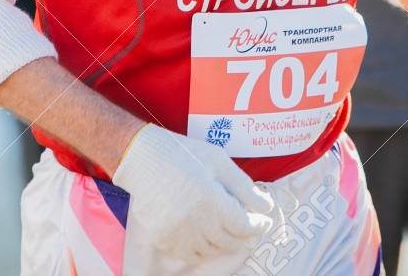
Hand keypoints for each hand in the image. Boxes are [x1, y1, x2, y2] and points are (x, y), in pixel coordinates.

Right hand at [112, 124, 274, 260]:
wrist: (141, 157)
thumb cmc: (183, 154)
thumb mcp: (219, 160)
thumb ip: (244, 186)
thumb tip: (266, 207)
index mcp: (211, 199)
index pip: (244, 226)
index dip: (258, 225)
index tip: (263, 221)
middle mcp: (194, 221)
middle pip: (230, 241)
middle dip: (242, 234)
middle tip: (245, 224)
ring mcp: (177, 233)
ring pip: (211, 250)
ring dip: (222, 241)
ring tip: (222, 225)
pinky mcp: (163, 239)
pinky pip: (190, 253)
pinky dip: (201, 246)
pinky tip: (202, 231)